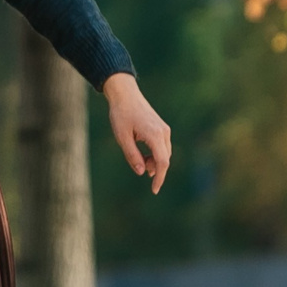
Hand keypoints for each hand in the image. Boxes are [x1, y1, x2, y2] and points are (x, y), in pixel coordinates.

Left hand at [102, 73, 172, 194]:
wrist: (125, 95)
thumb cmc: (121, 115)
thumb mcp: (122, 138)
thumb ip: (132, 156)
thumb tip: (142, 173)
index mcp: (155, 135)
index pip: (162, 162)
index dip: (159, 178)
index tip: (154, 190)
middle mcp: (164, 132)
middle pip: (165, 159)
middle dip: (154, 170)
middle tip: (140, 169)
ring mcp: (164, 129)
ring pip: (164, 154)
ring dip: (154, 162)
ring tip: (139, 160)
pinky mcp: (162, 128)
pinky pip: (162, 147)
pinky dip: (155, 154)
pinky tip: (144, 156)